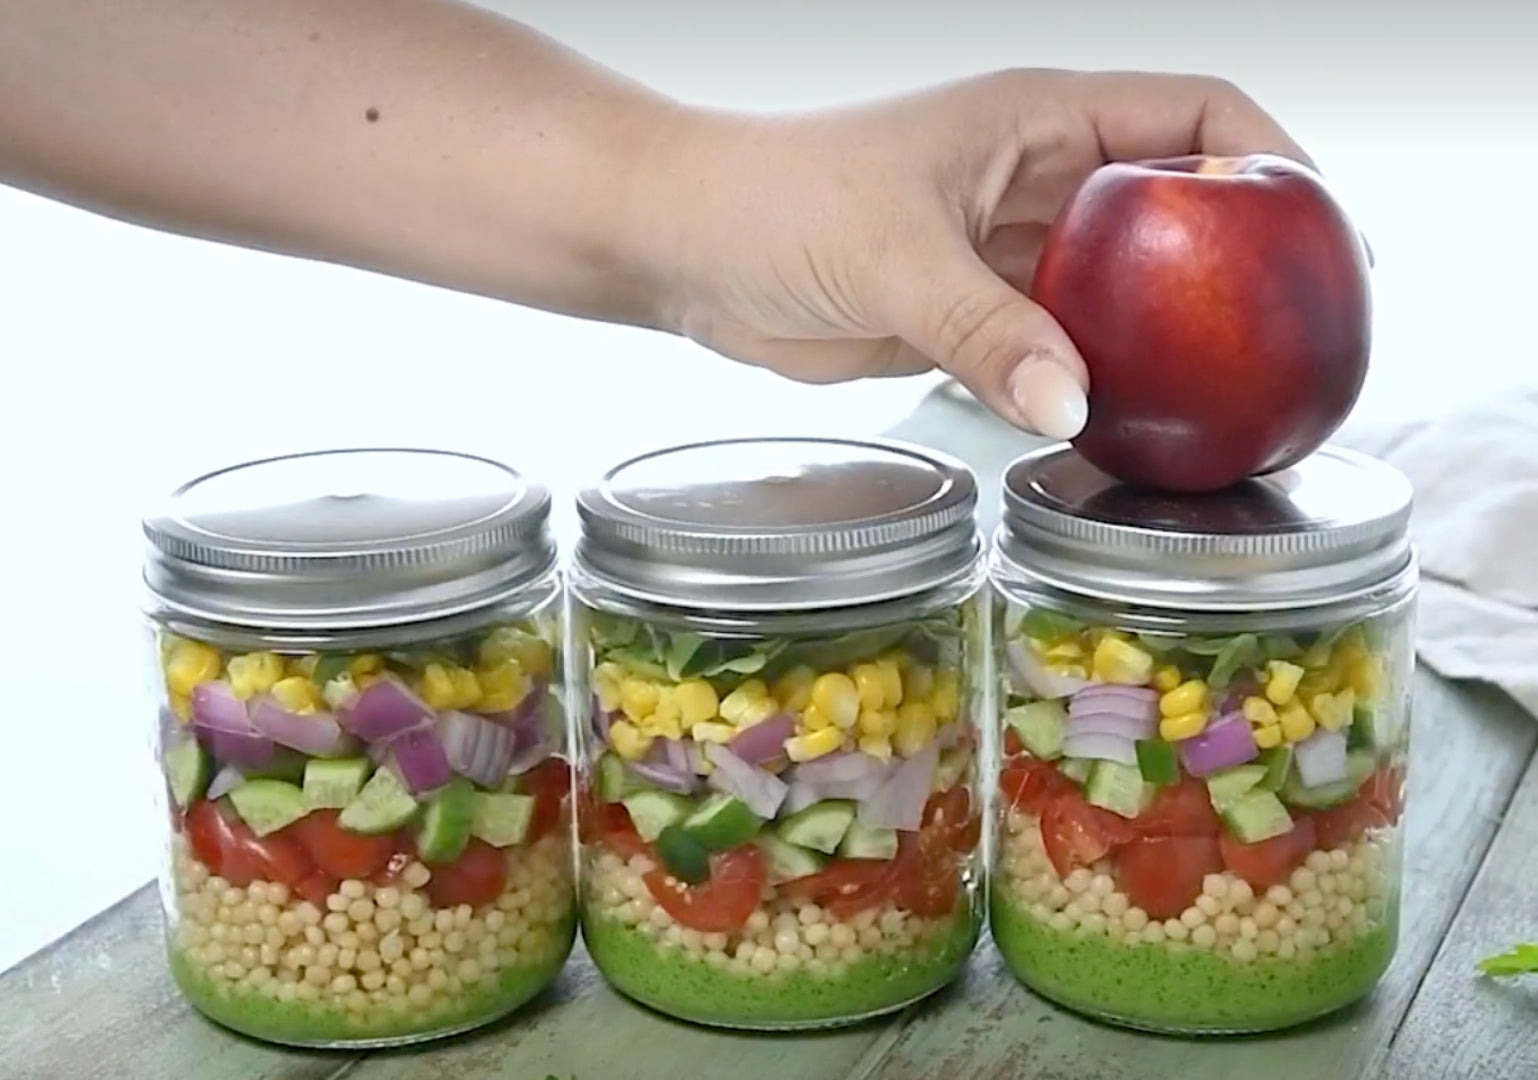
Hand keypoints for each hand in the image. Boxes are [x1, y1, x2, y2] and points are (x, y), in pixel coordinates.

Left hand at [660, 70, 1312, 437]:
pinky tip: (1124, 424)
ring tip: (1226, 396)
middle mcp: (1036, 181)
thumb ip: (986, 332)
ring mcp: (1005, 251)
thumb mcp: (893, 257)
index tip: (1321, 230)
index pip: (1194, 116)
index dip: (1271, 161)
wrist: (689, 246)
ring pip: (1117, 291)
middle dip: (1232, 265)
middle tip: (1291, 333)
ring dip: (1163, 338)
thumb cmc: (774, 201)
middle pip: (1171, 212)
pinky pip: (1056, 350)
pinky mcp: (971, 316)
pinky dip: (1091, 384)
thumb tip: (1075, 408)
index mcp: (1039, 122)